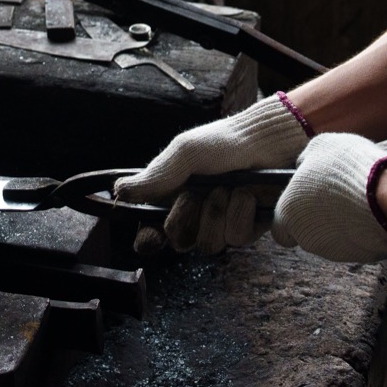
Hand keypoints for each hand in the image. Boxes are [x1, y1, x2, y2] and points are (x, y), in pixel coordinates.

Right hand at [114, 94, 310, 253]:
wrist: (269, 141)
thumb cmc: (225, 142)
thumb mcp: (184, 153)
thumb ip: (154, 176)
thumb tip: (117, 192)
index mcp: (173, 196)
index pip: (152, 231)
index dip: (149, 239)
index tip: (150, 237)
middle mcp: (196, 214)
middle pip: (179, 242)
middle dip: (186, 217)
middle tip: (195, 193)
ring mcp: (222, 223)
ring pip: (209, 244)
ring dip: (217, 214)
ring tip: (227, 188)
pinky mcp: (249, 228)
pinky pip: (237, 239)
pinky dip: (241, 214)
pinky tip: (249, 195)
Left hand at [271, 133, 386, 263]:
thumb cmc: (348, 168)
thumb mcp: (321, 146)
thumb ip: (307, 159)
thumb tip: (304, 165)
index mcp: (288, 214)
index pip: (280, 229)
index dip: (290, 217)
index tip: (304, 202)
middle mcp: (306, 238)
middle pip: (307, 232)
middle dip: (318, 217)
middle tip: (335, 195)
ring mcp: (334, 251)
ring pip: (332, 238)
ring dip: (340, 223)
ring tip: (357, 198)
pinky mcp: (360, 256)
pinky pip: (356, 242)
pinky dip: (360, 230)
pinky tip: (371, 211)